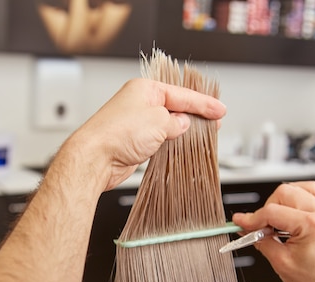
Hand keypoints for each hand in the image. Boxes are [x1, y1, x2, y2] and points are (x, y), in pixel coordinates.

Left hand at [70, 78, 225, 189]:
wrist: (95, 158)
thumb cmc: (116, 134)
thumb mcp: (158, 121)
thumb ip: (176, 122)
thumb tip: (183, 124)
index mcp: (145, 89)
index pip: (182, 94)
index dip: (203, 103)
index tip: (219, 110)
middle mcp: (140, 104)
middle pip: (176, 107)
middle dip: (196, 115)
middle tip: (215, 122)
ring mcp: (137, 124)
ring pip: (168, 125)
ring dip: (184, 131)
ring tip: (203, 136)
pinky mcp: (135, 142)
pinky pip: (160, 140)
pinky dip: (172, 143)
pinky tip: (182, 147)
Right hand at [231, 181, 314, 281]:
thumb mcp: (281, 263)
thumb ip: (261, 241)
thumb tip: (247, 229)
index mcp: (311, 226)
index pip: (272, 212)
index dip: (251, 218)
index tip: (241, 223)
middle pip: (284, 192)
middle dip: (267, 208)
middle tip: (261, 227)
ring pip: (298, 187)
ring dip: (282, 200)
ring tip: (276, 219)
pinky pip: (312, 192)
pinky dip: (297, 198)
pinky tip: (289, 213)